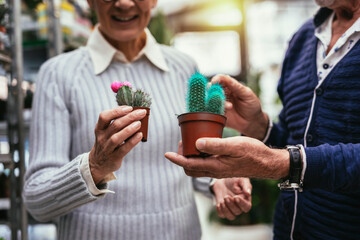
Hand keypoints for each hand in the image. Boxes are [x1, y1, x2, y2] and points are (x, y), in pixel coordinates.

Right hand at [89, 106, 146, 183]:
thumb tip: (135, 113)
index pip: (104, 116)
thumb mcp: (106, 132)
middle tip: (141, 113)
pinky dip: (132, 141)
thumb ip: (117, 123)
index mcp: (99, 128)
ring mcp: (107, 148)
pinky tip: (140, 135)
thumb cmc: (107, 143)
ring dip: (129, 129)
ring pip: (117, 137)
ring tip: (139, 123)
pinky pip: (123, 149)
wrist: (98, 163)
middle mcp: (102, 137)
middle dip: (129, 117)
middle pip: (115, 125)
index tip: (129, 108)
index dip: (117, 111)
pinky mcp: (114, 157)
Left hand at [165, 136, 288, 179]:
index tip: (166, 154)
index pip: (189, 165)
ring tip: (190, 143)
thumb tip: (196, 143)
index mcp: (215, 166)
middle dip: (181, 158)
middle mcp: (215, 170)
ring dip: (190, 158)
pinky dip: (199, 157)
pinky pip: (206, 165)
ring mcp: (220, 170)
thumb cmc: (253, 152)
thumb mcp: (234, 145)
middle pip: (190, 169)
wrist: (267, 162)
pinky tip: (203, 145)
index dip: (176, 159)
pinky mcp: (224, 167)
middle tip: (181, 143)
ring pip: (197, 168)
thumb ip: (215, 145)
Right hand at [211, 75, 267, 139]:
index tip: (214, 82)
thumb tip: (226, 77)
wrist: (252, 122)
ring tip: (230, 107)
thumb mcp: (247, 94)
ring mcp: (219, 103)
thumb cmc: (252, 105)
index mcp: (230, 86)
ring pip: (210, 100)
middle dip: (214, 91)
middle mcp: (222, 93)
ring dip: (216, 102)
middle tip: (221, 96)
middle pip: (212, 89)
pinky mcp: (217, 113)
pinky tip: (224, 113)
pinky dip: (214, 110)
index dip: (216, 79)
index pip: (220, 79)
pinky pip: (211, 110)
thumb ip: (236, 87)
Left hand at [212, 178, 251, 219]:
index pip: (246, 207)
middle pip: (237, 211)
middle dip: (231, 205)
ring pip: (231, 216)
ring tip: (222, 201)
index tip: (235, 197)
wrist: (223, 180)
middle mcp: (239, 206)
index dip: (241, 204)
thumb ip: (246, 185)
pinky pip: (222, 215)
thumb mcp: (241, 179)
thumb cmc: (234, 179)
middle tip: (226, 196)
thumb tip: (248, 193)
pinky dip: (220, 211)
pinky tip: (219, 203)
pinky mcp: (223, 209)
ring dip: (226, 210)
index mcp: (246, 200)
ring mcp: (231, 209)